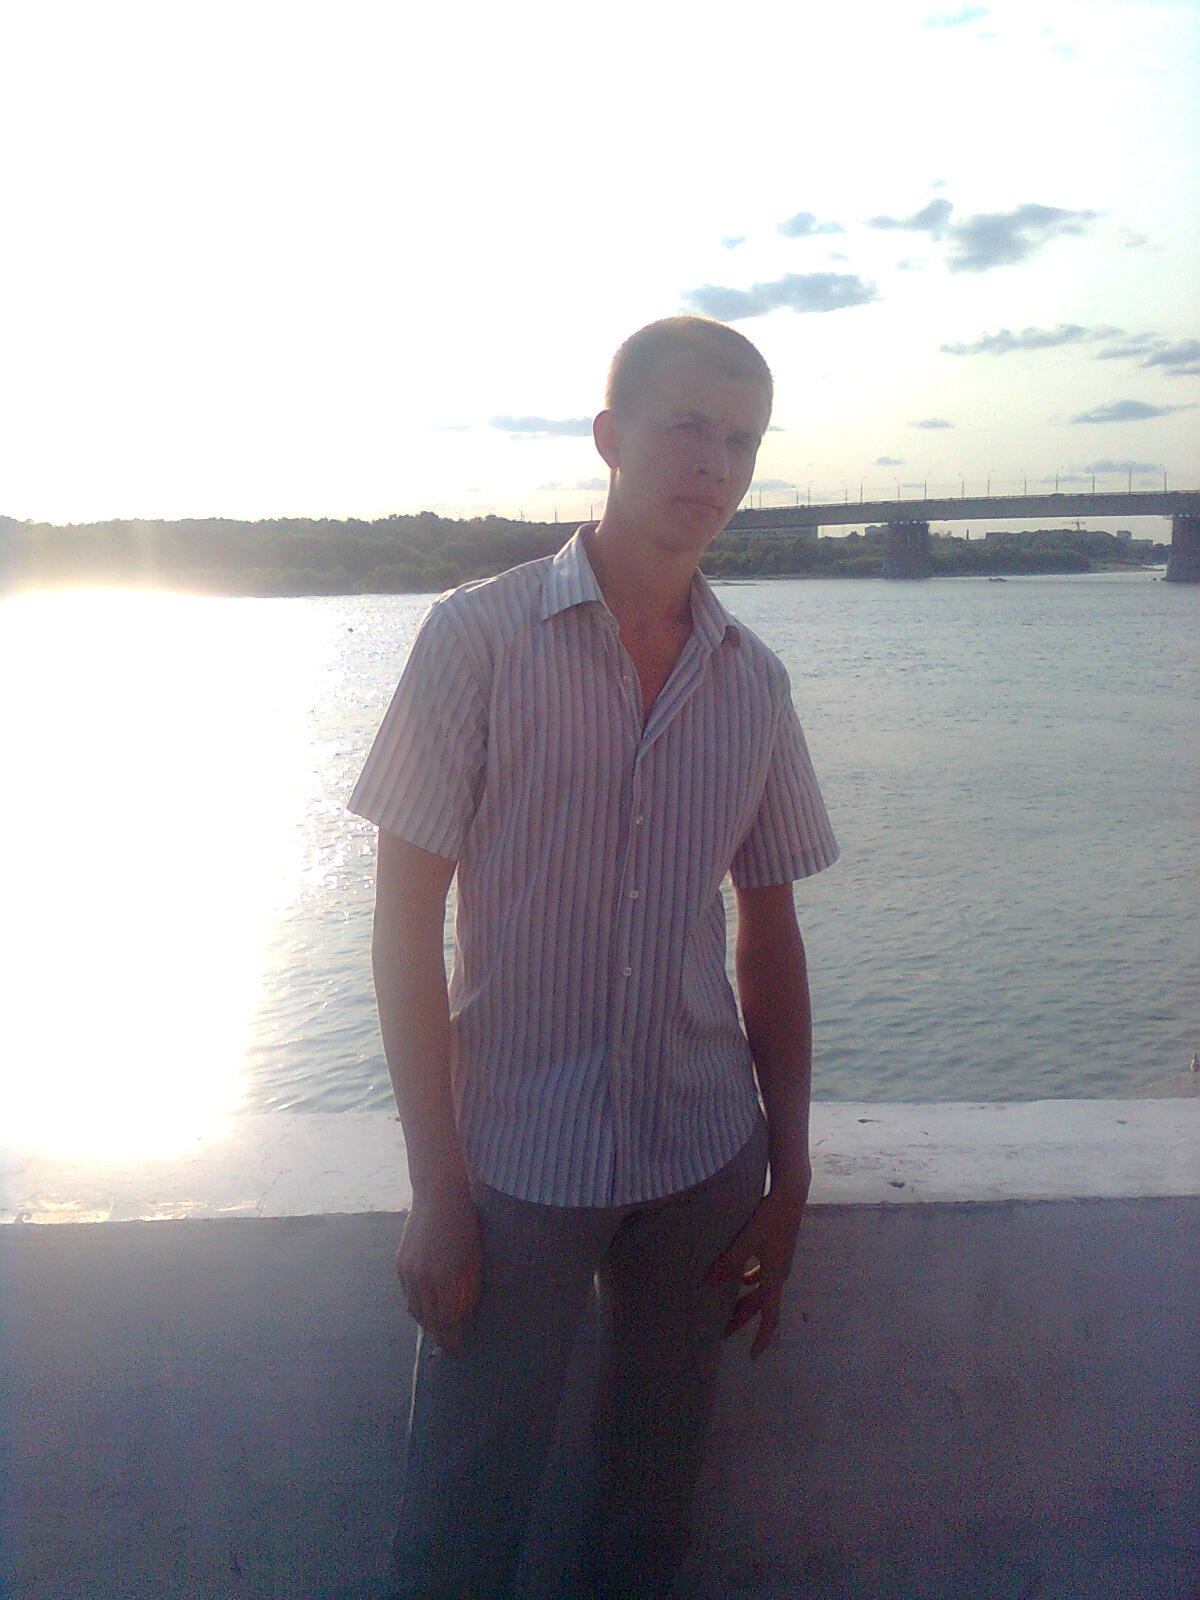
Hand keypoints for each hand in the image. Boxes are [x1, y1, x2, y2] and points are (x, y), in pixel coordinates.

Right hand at [396, 1189, 482, 1353]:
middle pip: (429, 1320)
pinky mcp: (400, 1264)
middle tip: (450, 1348)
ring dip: (427, 1323)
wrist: (438, 1195)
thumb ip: (468, 1288)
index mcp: (444, 1278)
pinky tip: (426, 1308)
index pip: (447, 1321)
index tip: (460, 1348)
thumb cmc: (465, 1224)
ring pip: (414, 1309)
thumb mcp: (474, 1258)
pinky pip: (407, 1294)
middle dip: (440, 1336)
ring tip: (439, 1331)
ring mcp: (408, 1271)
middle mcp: (422, 1278)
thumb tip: (465, 1314)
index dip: (453, 1337)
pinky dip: (417, 1306)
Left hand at [704, 1183, 806, 1358]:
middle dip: (744, 1320)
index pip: (770, 1316)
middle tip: (723, 1330)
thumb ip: (728, 1263)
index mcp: (775, 1277)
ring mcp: (780, 1262)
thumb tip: (708, 1285)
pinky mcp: (778, 1250)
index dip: (762, 1337)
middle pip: (762, 1305)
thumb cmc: (770, 1217)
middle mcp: (780, 1274)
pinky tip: (739, 1277)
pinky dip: (751, 1282)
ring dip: (747, 1301)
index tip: (753, 1355)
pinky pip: (764, 1276)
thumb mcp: (746, 1240)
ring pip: (763, 1291)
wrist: (791, 1194)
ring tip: (727, 1306)